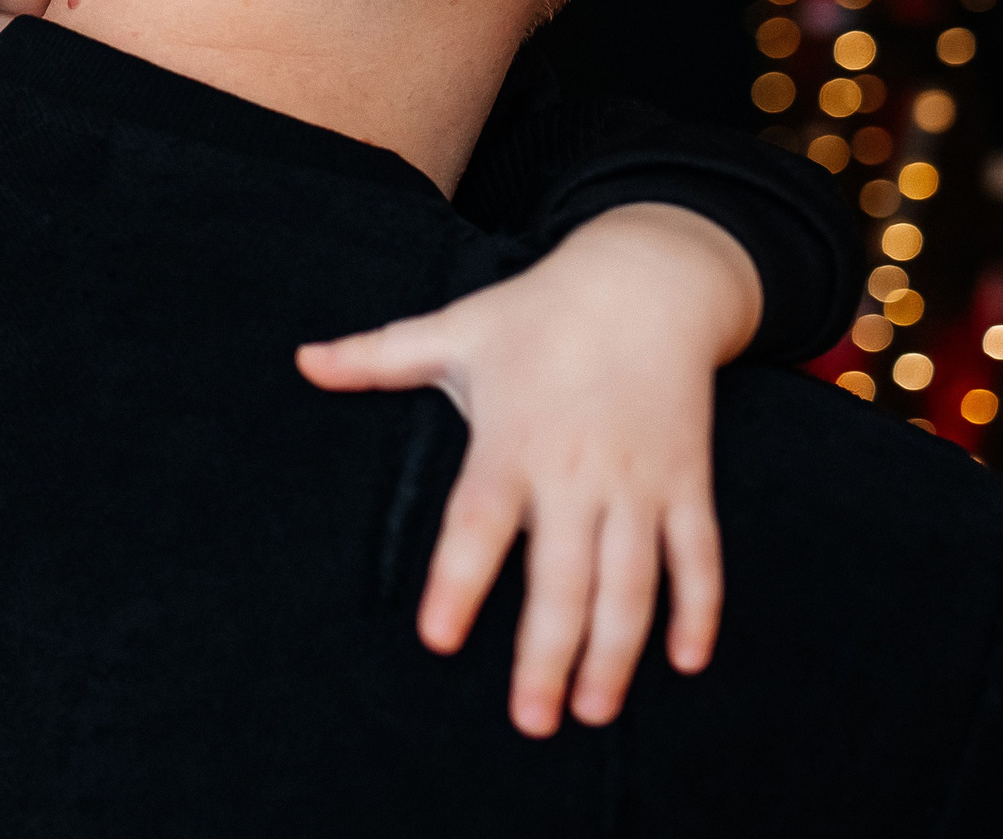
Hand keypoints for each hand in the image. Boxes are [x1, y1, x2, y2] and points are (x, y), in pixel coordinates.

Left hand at [295, 202, 761, 736]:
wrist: (644, 282)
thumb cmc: (535, 313)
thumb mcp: (453, 330)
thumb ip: (376, 357)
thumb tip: (302, 360)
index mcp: (510, 442)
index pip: (477, 523)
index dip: (458, 581)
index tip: (438, 638)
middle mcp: (575, 472)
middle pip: (563, 578)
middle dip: (548, 655)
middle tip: (530, 720)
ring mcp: (637, 481)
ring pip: (633, 582)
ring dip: (616, 652)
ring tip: (593, 711)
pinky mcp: (687, 480)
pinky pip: (700, 555)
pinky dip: (699, 608)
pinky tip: (685, 662)